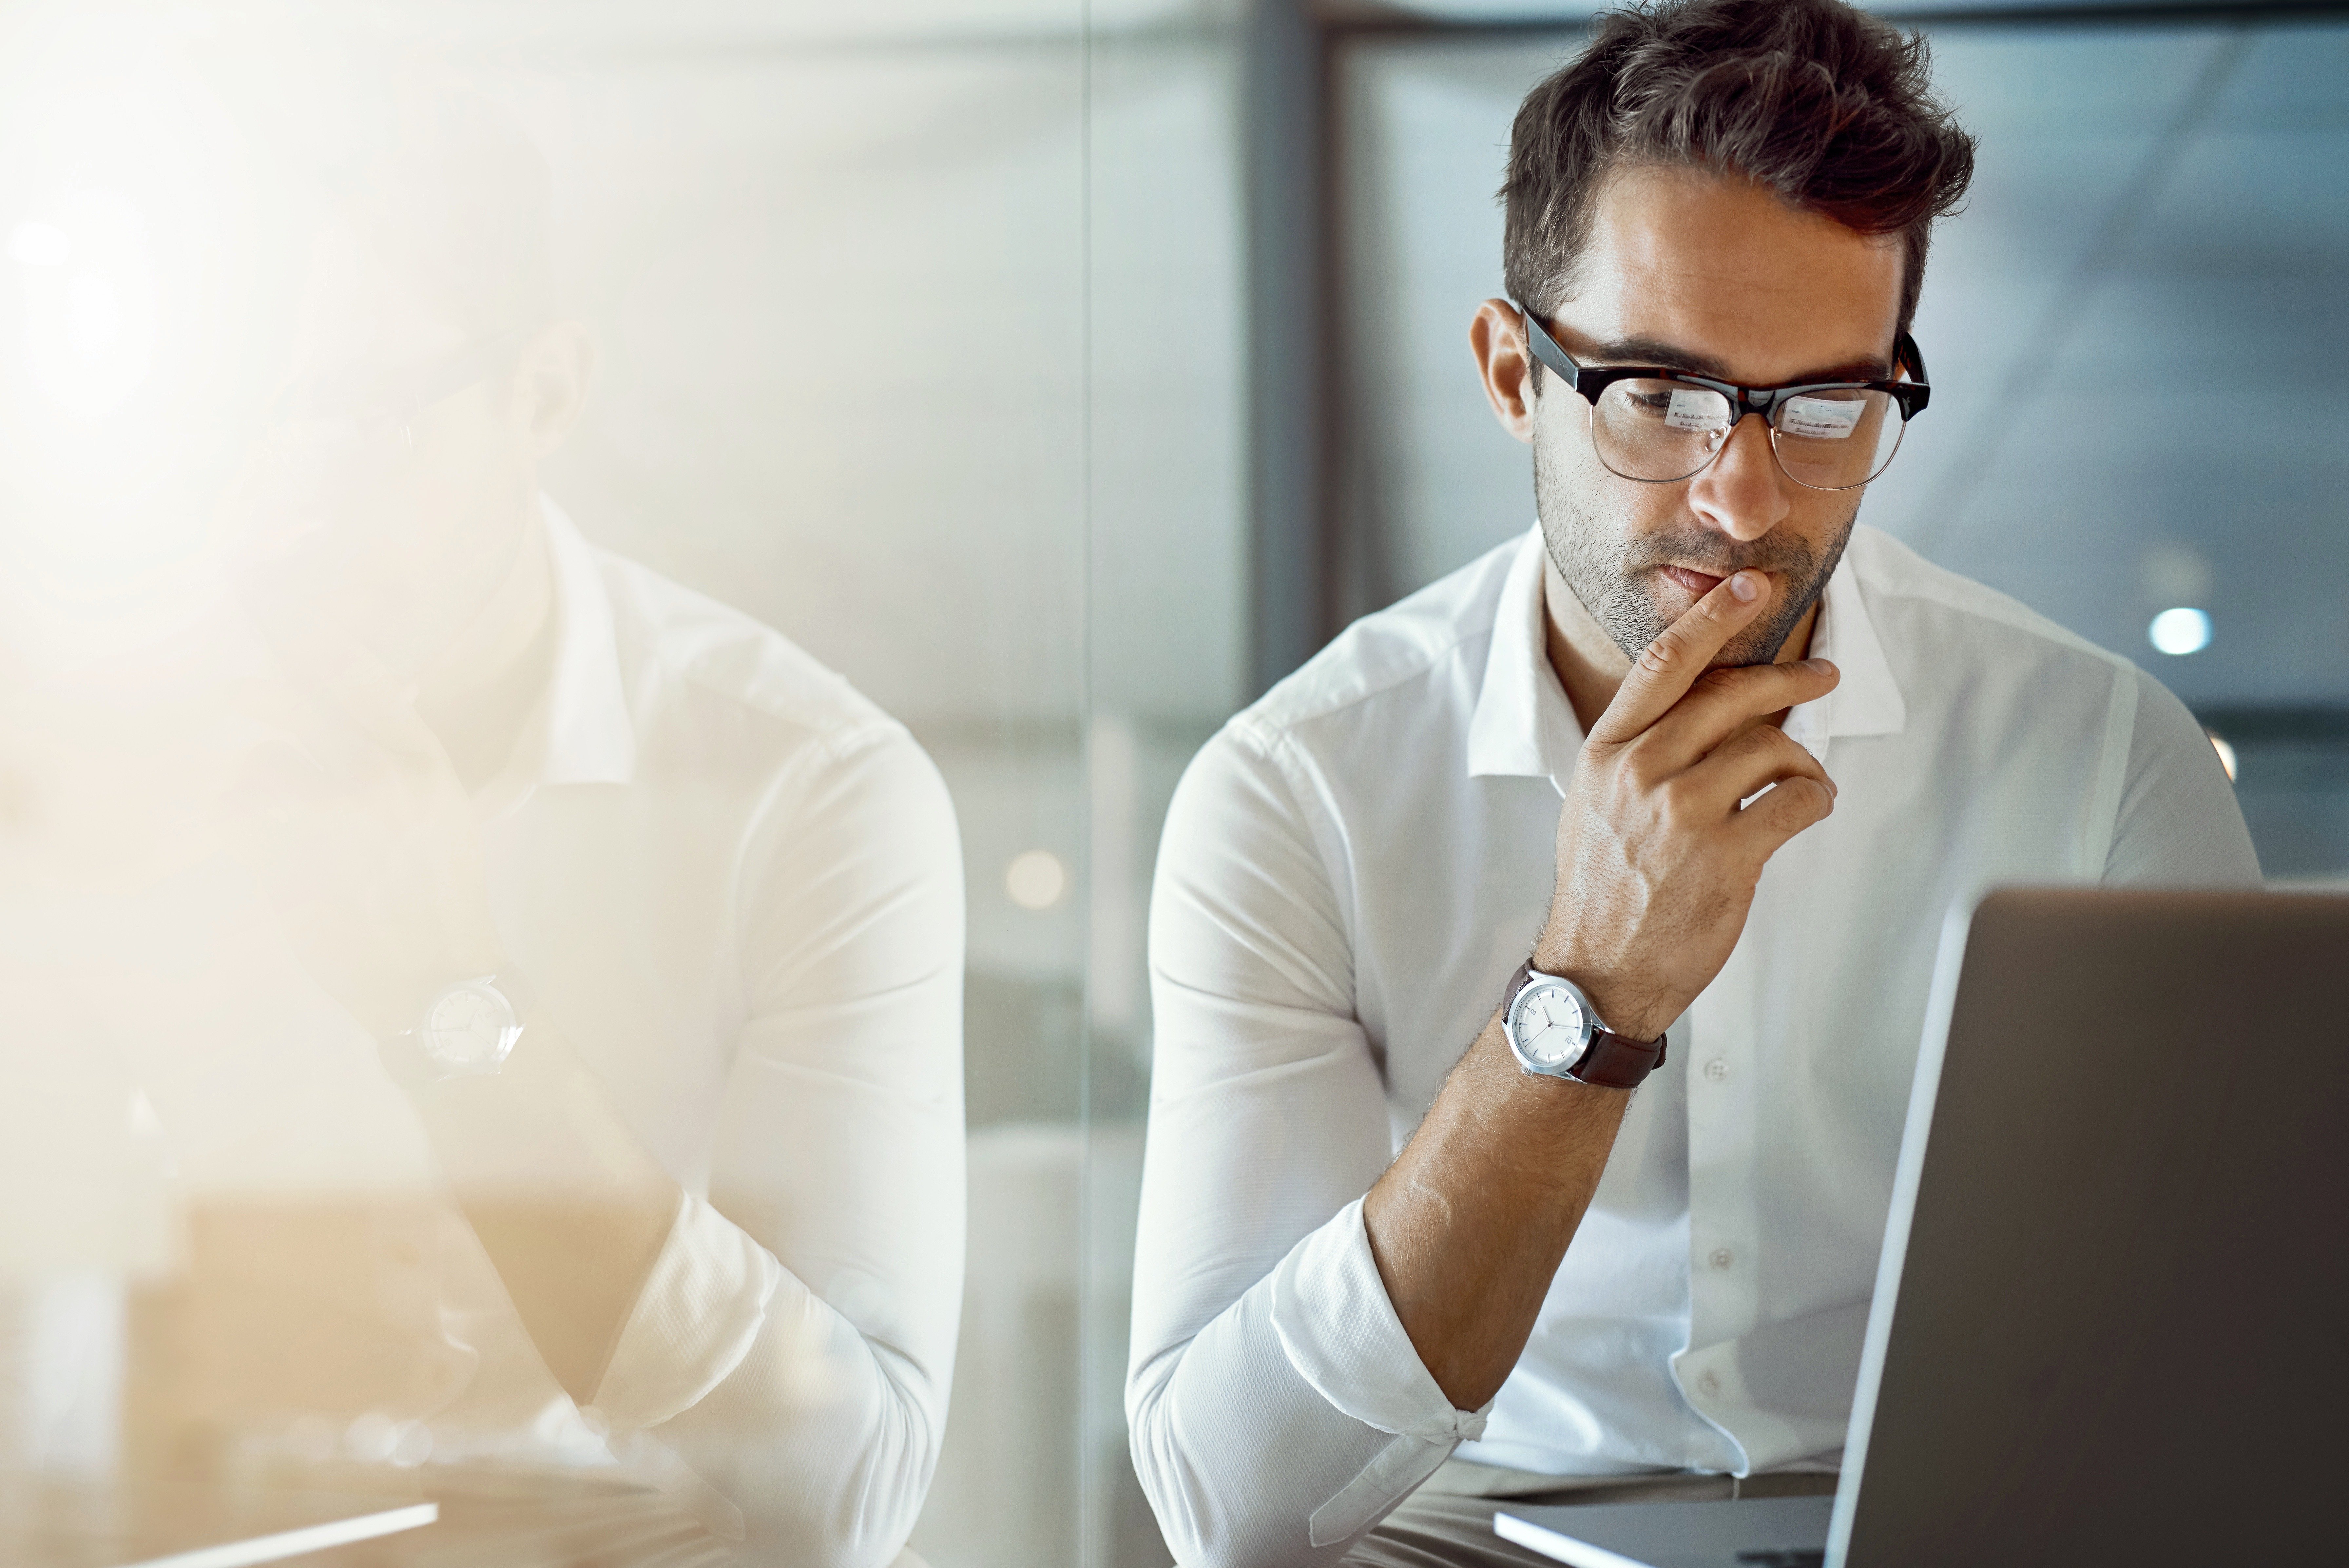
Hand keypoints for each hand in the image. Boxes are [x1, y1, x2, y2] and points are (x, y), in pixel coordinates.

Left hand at [221, 609, 504, 1042]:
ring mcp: (333, 813)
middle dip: (253, 689)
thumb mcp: (443, 813)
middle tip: (234, 693)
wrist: (436, 982)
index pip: (358, 672)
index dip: (310, 627)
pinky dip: (239, 817)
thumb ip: (399, 760)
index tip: (275, 590)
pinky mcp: (290, 853)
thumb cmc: (437, 899)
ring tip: (270, 808)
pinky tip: (264, 844)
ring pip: (258, 754)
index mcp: (424, 761)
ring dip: (252, 773)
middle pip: (291, 696)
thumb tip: (348, 712)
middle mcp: (381, 774)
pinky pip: (239, 806)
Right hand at [1536, 569, 1839, 1040]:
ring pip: (1772, 747)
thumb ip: (1641, 749)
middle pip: (1732, 694)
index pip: (1665, 662)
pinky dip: (1816, 798)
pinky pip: (1797, 799)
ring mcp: (1684, 812)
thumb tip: (1708, 705)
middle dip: (1789, 677)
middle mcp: (1642, 771)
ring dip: (1802, 759)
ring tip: (1801, 780)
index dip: (1713, 616)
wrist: (1598, 971)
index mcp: (1607, 751)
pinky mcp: (1727, 855)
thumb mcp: (1597, 801)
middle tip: (1822, 675)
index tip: (1749, 586)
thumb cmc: (1604, 886)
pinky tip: (1807, 808)